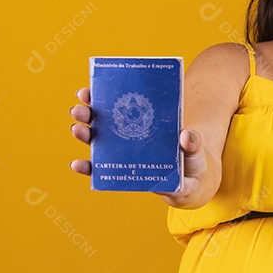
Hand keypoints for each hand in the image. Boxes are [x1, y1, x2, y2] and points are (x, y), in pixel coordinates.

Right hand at [69, 88, 210, 205]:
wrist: (190, 183)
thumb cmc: (191, 160)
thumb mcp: (195, 148)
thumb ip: (193, 143)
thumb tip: (186, 135)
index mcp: (142, 119)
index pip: (119, 103)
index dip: (101, 94)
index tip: (89, 90)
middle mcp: (126, 133)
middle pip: (101, 120)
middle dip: (87, 113)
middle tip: (79, 110)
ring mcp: (122, 152)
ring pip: (96, 141)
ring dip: (84, 134)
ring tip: (77, 129)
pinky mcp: (121, 172)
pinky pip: (99, 169)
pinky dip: (87, 167)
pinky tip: (77, 164)